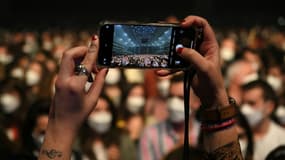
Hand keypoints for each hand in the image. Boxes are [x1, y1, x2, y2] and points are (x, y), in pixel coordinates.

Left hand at [38, 35, 107, 159]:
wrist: (61, 126)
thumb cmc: (78, 116)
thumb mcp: (93, 100)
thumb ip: (100, 82)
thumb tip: (105, 69)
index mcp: (74, 85)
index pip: (85, 62)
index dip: (93, 50)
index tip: (96, 40)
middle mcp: (63, 80)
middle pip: (69, 54)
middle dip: (82, 50)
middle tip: (94, 56)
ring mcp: (58, 80)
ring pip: (67, 59)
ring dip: (80, 59)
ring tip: (93, 71)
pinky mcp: (58, 81)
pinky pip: (67, 66)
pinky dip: (77, 65)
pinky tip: (87, 76)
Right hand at [156, 15, 227, 107]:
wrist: (210, 97)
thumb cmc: (213, 82)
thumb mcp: (204, 68)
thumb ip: (192, 57)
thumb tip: (178, 49)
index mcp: (210, 45)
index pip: (203, 25)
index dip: (193, 21)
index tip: (182, 25)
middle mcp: (201, 48)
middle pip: (188, 34)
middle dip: (178, 33)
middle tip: (169, 34)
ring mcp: (193, 56)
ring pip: (179, 48)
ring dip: (171, 51)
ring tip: (162, 52)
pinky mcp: (186, 65)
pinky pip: (175, 64)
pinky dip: (168, 67)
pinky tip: (160, 72)